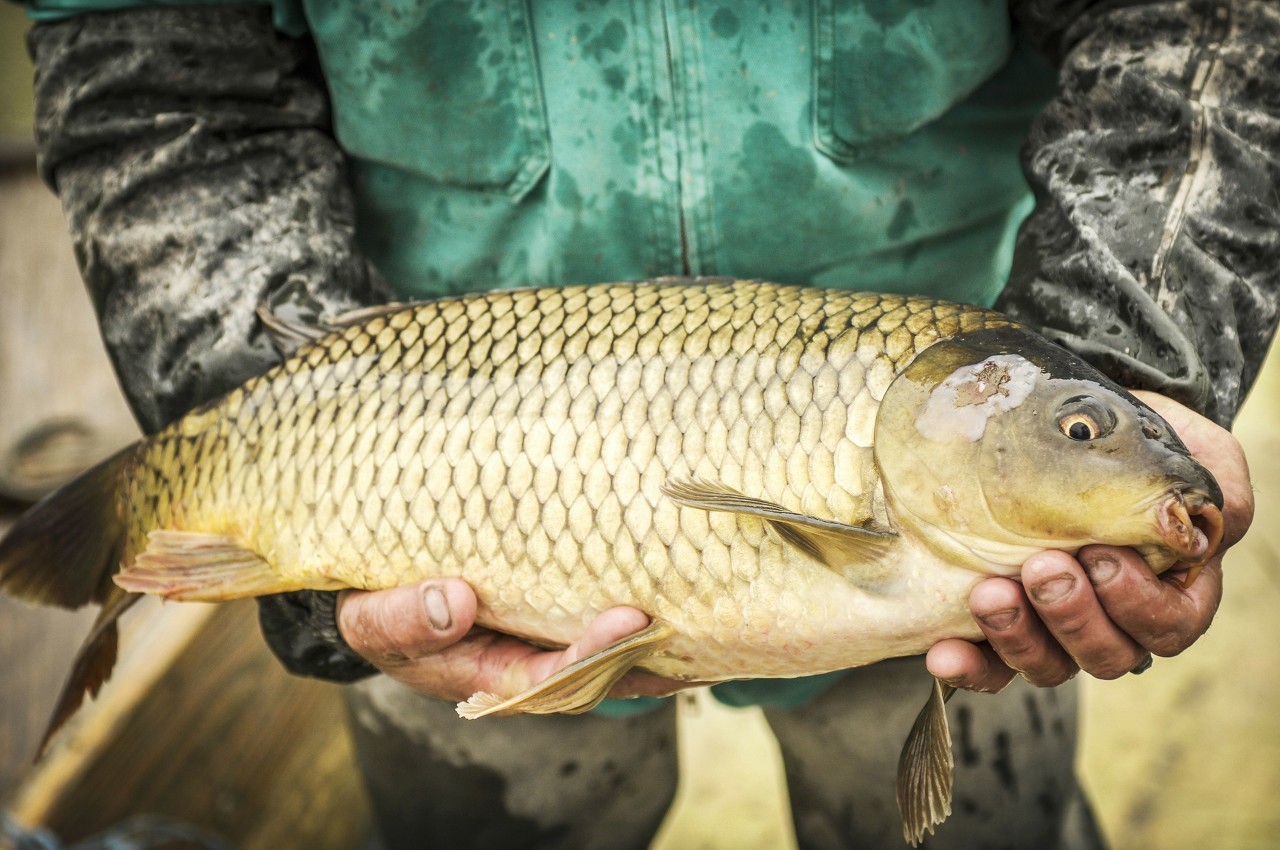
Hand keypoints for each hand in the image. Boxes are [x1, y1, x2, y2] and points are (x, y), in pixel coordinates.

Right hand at [337, 580, 690, 702]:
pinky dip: (636, 614)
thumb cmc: (374, 610)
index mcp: (484, 675)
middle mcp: (523, 665)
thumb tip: (456, 602)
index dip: (592, 654)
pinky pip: (597, 618)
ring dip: (656, 640)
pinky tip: (680, 595)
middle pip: (597, 671)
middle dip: (646, 651)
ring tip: (710, 617)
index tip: (629, 620)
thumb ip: (407, 616)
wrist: (371, 597)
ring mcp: (540, 642)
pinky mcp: (550, 613)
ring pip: (608, 651)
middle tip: (692, 621)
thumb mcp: (373, 618)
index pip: (550, 677)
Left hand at [927, 391, 1253, 691]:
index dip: (1137, 604)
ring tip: (990, 592)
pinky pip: (990, 667)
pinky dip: (968, 666)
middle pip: (1106, 654)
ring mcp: (1053, 627)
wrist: (1067, 425)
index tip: (1102, 556)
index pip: (1167, 626)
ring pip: (1048, 665)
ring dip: (1018, 636)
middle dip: (1072, 615)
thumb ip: (1215, 486)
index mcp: (1171, 590)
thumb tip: (1192, 525)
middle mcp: (1114, 621)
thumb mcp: (1194, 451)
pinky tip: (943, 653)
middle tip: (1042, 567)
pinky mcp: (1002, 624)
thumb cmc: (1138, 441)